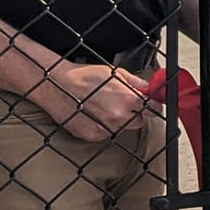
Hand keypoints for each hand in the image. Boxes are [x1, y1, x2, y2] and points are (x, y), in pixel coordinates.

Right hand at [33, 62, 152, 142]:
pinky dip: (104, 127)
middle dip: (134, 113)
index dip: (153, 106)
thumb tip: (150, 88)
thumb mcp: (115, 72)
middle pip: (139, 121)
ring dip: (119, 121)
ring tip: (104, 107)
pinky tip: (94, 115)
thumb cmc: (83, 76)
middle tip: (122, 103)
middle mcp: (119, 116)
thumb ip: (136, 82)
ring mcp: (105, 128)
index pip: (153, 109)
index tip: (152, 105)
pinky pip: (107, 134)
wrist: (55, 85)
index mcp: (128, 99)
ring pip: (123, 129)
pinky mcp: (92, 136)